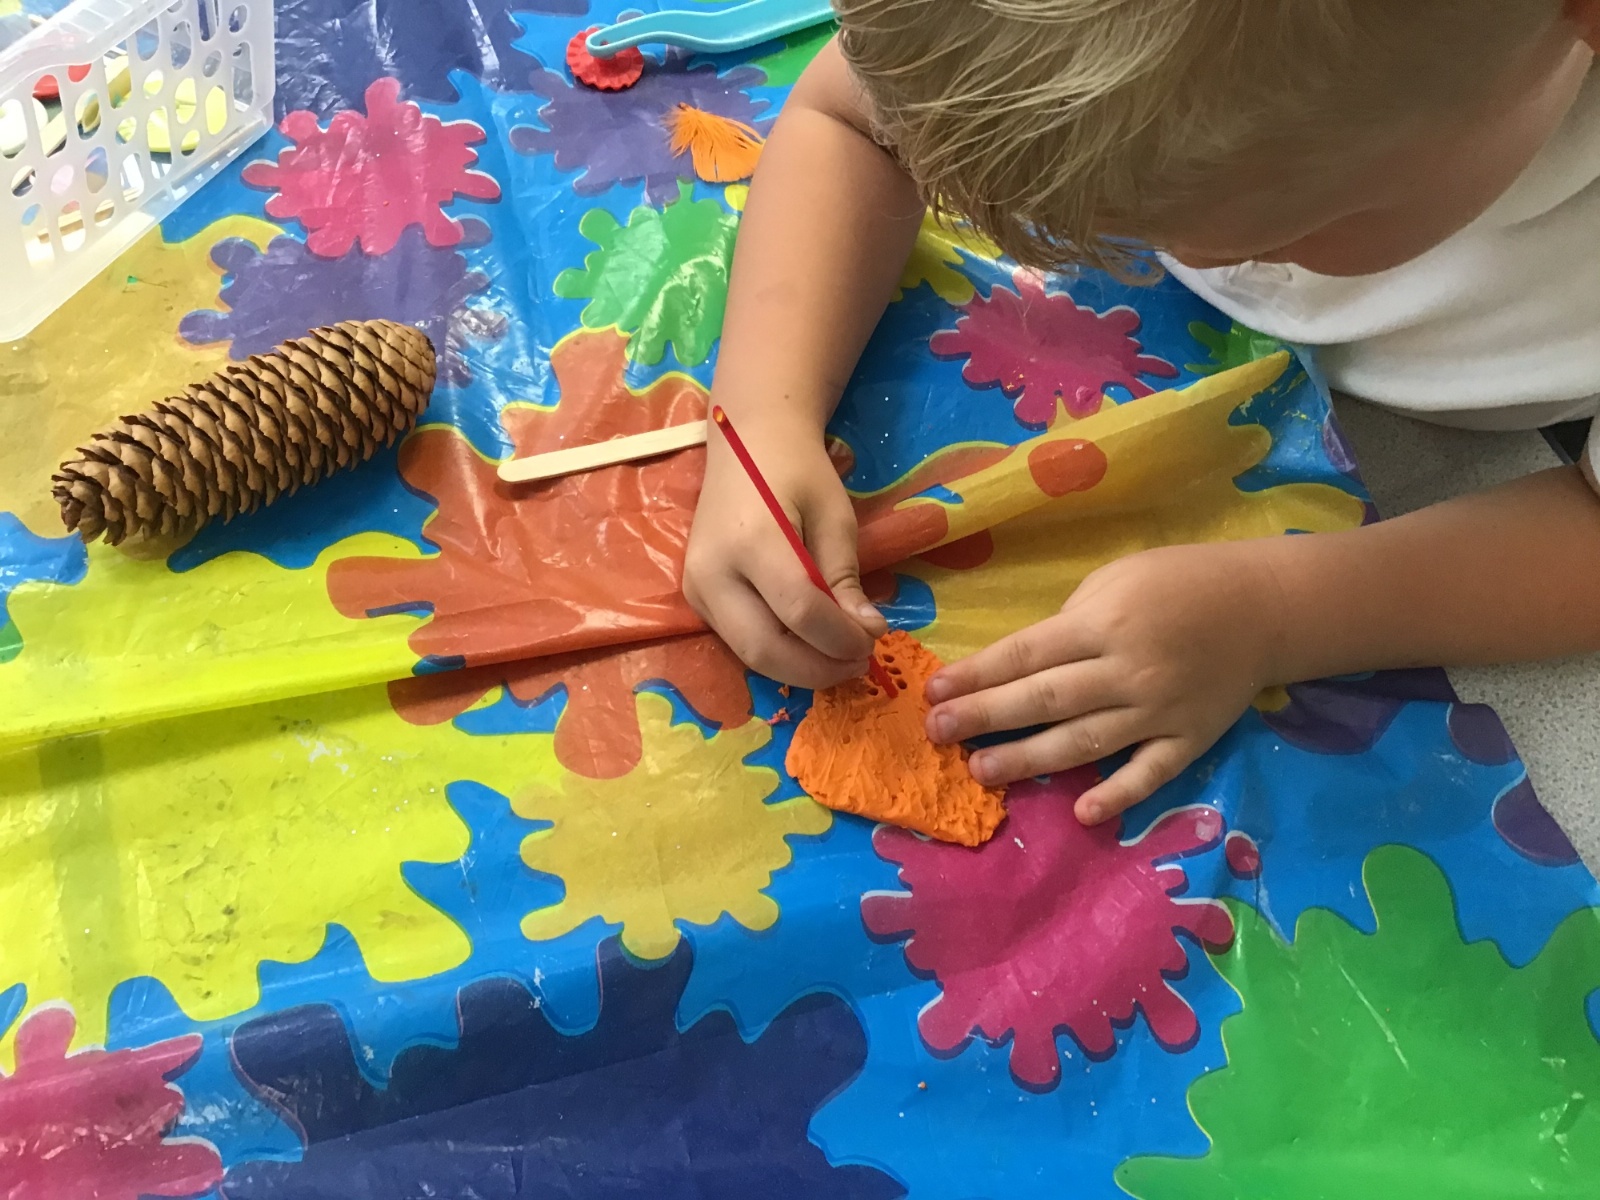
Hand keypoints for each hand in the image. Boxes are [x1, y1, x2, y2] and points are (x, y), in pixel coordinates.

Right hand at [685, 418, 886, 687]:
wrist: (746, 442)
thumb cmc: (797, 470)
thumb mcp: (834, 515)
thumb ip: (845, 576)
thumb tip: (868, 631)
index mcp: (752, 541)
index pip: (800, 611)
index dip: (841, 637)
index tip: (875, 638)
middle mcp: (712, 571)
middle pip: (764, 648)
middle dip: (817, 668)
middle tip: (859, 662)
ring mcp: (696, 588)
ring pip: (748, 654)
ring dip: (798, 668)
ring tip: (839, 657)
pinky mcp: (695, 597)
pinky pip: (738, 641)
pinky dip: (777, 653)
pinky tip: (809, 644)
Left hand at [924, 542, 1283, 823]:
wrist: (1264, 607)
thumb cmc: (1178, 583)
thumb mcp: (1115, 580)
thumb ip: (1068, 623)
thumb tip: (1017, 664)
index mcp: (1102, 623)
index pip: (1026, 654)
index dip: (977, 675)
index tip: (934, 692)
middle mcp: (1126, 671)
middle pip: (1044, 699)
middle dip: (985, 717)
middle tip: (938, 734)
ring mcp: (1159, 711)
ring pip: (1084, 741)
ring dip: (1030, 759)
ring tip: (983, 771)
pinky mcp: (1189, 740)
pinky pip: (1149, 773)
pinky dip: (1118, 795)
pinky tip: (1081, 813)